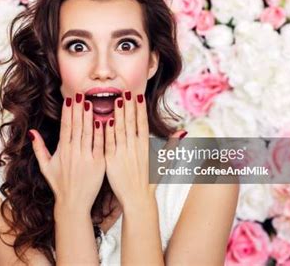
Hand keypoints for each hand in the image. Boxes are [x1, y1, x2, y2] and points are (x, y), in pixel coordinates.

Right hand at [29, 93, 105, 211]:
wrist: (74, 204)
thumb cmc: (59, 185)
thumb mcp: (46, 167)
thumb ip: (39, 148)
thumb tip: (32, 132)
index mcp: (62, 151)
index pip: (65, 127)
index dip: (68, 112)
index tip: (70, 99)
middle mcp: (74, 153)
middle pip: (77, 126)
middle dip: (79, 109)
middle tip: (82, 94)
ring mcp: (87, 158)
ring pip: (88, 133)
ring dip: (90, 117)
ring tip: (92, 102)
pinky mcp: (99, 164)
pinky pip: (100, 144)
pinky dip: (102, 132)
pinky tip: (104, 120)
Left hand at [104, 91, 185, 208]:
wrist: (138, 200)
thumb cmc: (149, 181)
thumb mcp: (163, 162)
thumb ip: (171, 145)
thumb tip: (183, 132)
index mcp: (146, 146)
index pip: (143, 123)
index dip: (140, 109)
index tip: (138, 96)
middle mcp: (135, 148)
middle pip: (131, 122)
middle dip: (129, 106)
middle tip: (125, 91)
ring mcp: (123, 154)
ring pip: (120, 129)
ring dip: (118, 114)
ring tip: (116, 100)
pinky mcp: (112, 161)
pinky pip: (109, 143)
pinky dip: (108, 131)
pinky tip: (106, 120)